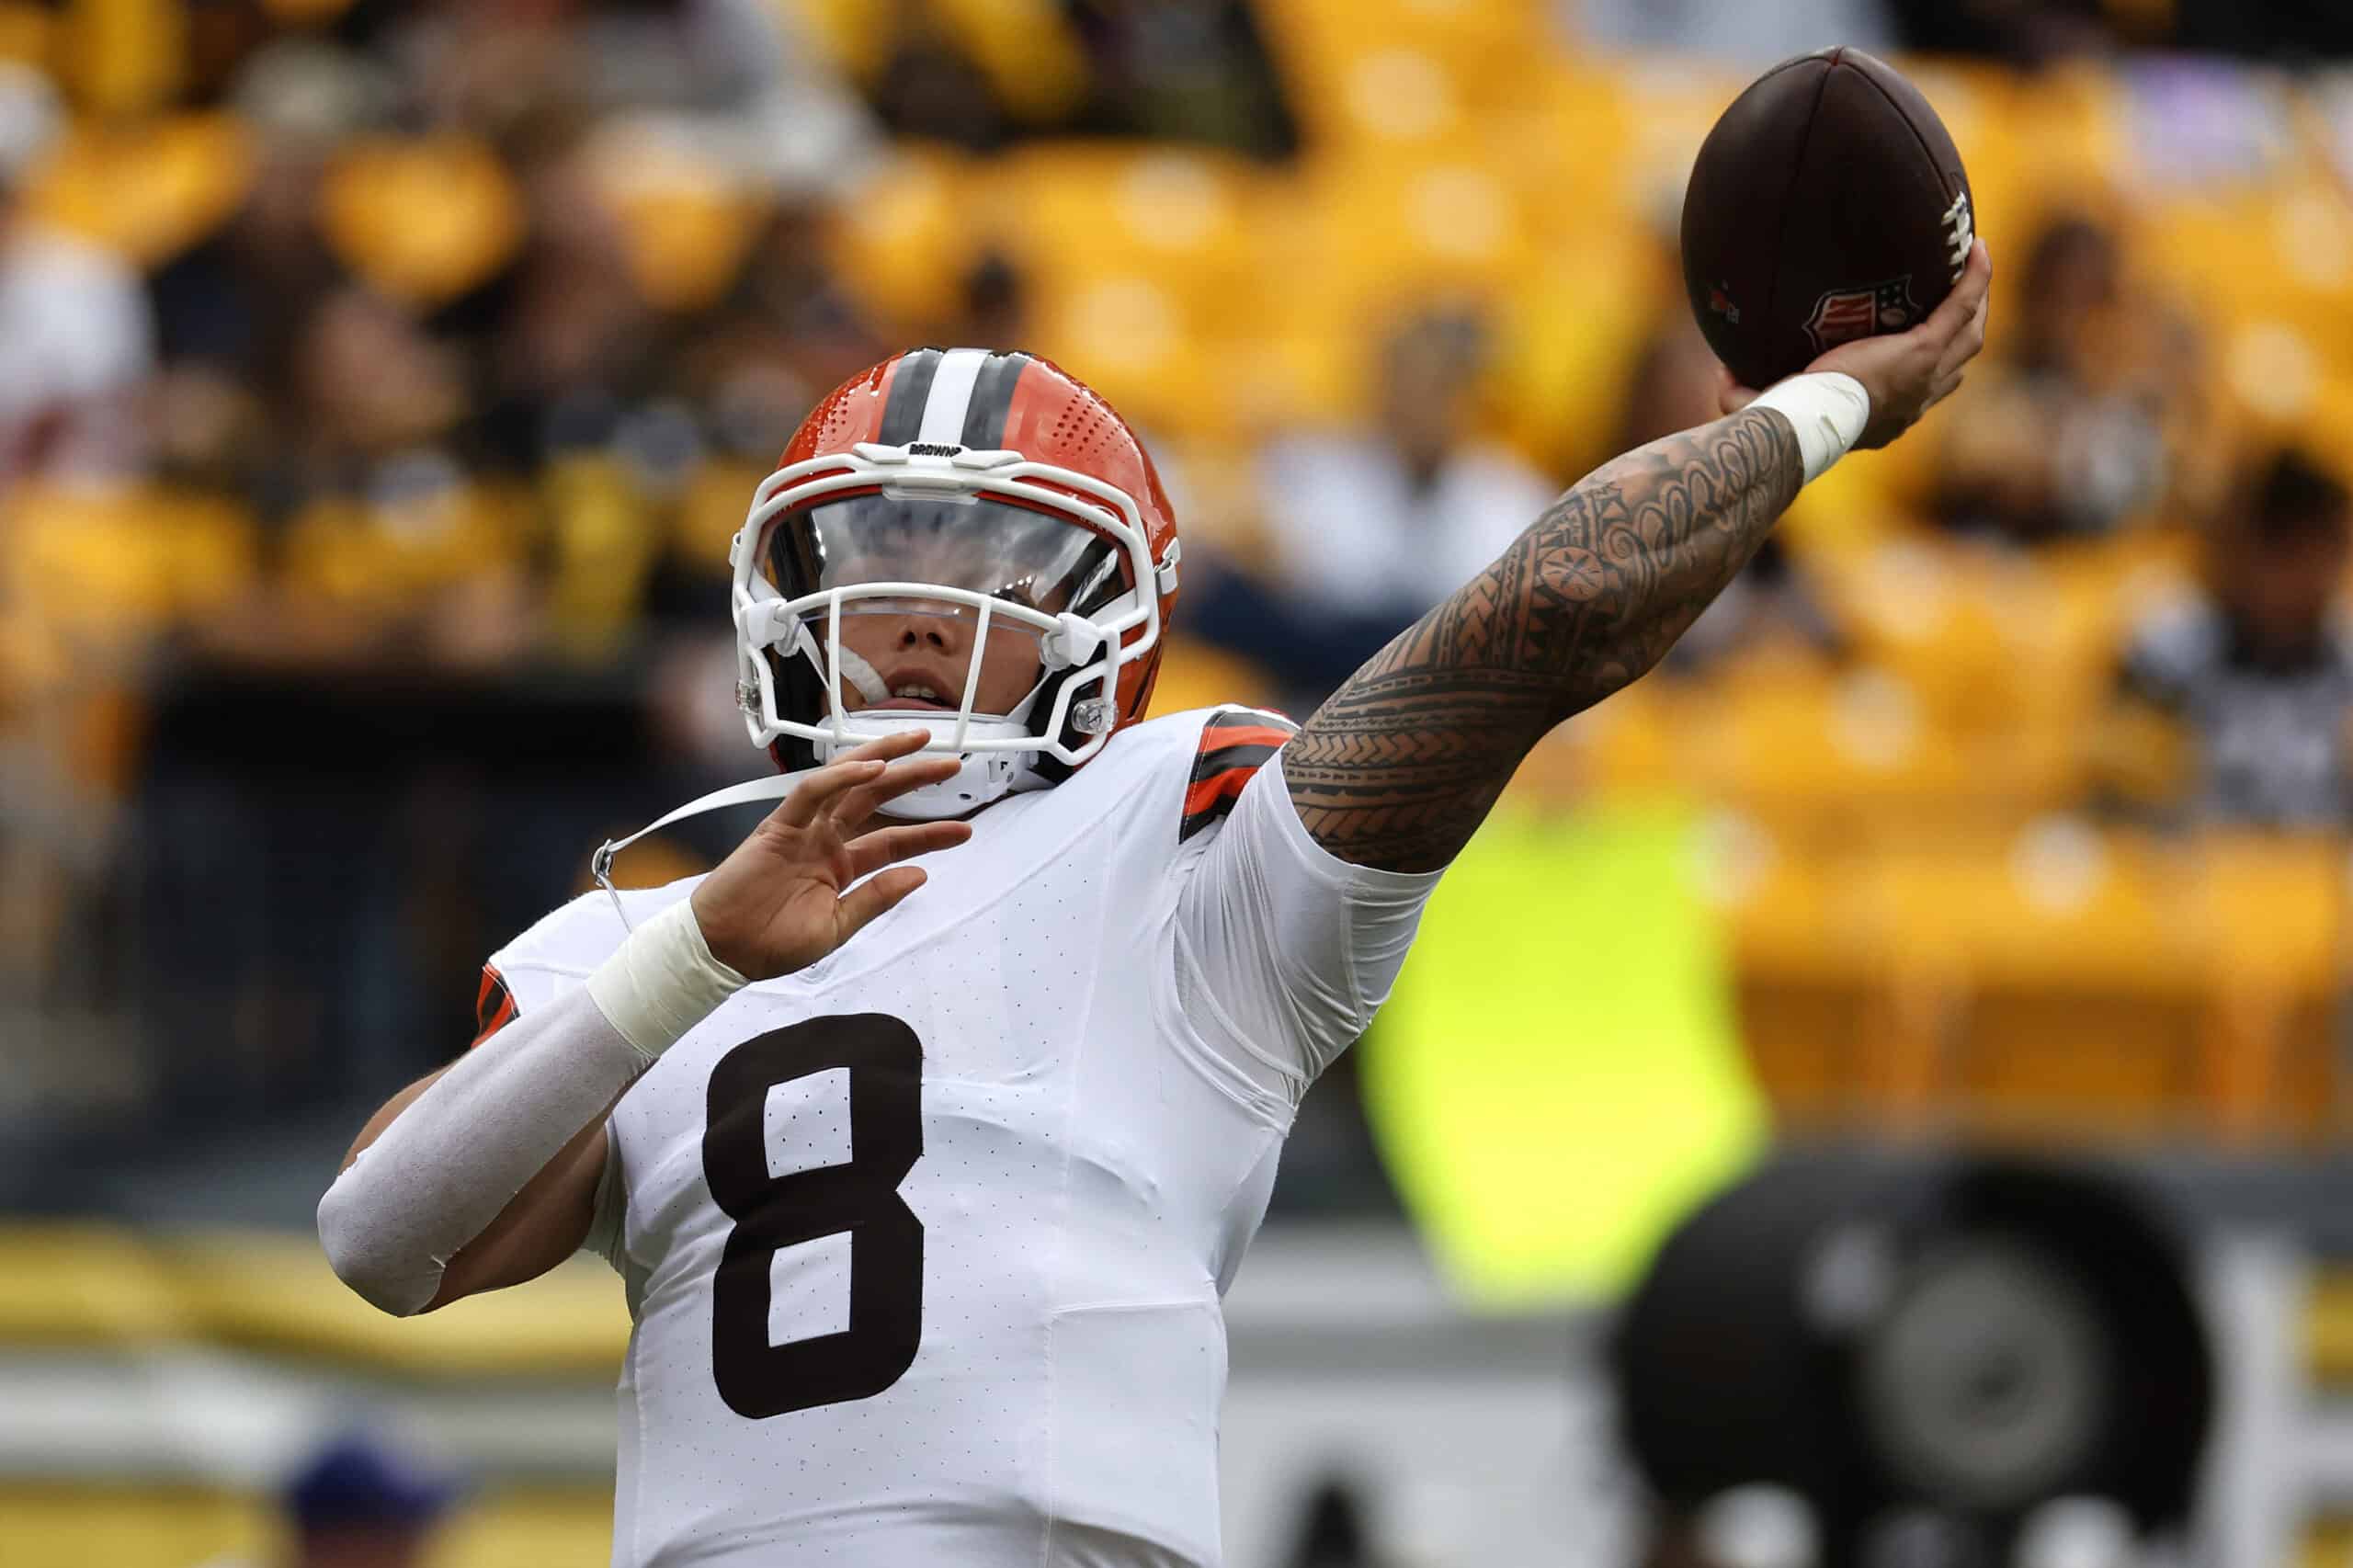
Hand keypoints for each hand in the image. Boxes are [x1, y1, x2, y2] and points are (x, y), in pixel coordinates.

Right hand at [689, 729, 972, 980]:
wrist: (726, 953)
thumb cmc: (773, 944)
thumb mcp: (838, 927)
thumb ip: (877, 897)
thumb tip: (920, 875)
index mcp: (841, 865)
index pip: (894, 841)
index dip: (930, 834)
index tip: (965, 831)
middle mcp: (826, 840)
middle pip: (877, 796)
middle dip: (915, 777)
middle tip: (953, 763)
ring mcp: (804, 829)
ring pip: (847, 780)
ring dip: (883, 757)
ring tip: (918, 742)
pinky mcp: (778, 825)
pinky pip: (810, 792)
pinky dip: (840, 777)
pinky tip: (873, 768)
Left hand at [1719, 237, 1991, 449]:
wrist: (1806, 424)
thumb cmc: (1788, 423)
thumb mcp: (1772, 408)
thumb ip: (1748, 393)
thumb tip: (1723, 375)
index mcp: (1888, 416)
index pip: (1921, 393)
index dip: (1931, 373)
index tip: (1922, 346)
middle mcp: (1916, 401)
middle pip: (1958, 365)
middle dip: (1965, 336)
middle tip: (1964, 302)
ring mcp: (1927, 375)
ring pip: (1970, 336)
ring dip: (1976, 305)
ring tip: (1975, 269)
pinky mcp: (1924, 350)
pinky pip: (1962, 306)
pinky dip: (1975, 279)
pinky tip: (1978, 248)